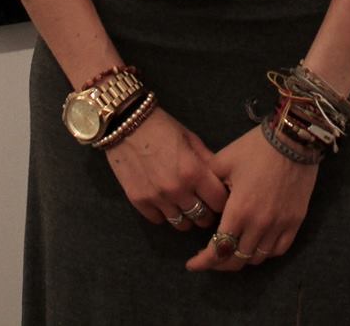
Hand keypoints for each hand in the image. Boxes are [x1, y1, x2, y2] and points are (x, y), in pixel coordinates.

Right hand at [102, 108, 230, 233]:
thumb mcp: (191, 139)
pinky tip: (164, 201)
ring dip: (186, 216)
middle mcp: (177, 190)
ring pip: (181, 224)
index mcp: (194, 172)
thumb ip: (208, 162)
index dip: (221, 200)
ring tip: (184, 204)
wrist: (126, 124)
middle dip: (206, 211)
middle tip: (203, 202)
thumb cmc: (163, 128)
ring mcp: (157, 198)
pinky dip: (163, 214)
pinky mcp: (138, 201)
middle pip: (202, 218)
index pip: (219, 202)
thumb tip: (223, 180)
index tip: (218, 196)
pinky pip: (158, 220)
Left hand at [185, 124, 317, 272]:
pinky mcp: (295, 221)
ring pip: (258, 258)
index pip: (218, 250)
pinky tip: (256, 245)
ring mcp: (280, 225)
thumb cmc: (255, 148)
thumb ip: (207, 185)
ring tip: (232, 250)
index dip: (203, 262)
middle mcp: (259, 225)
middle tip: (210, 258)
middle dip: (219, 263)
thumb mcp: (223, 161)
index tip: (191, 264)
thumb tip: (199, 199)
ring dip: (242, 258)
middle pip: (237, 260)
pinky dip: (265, 253)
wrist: (293, 139)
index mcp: (238, 211)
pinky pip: (279, 249)